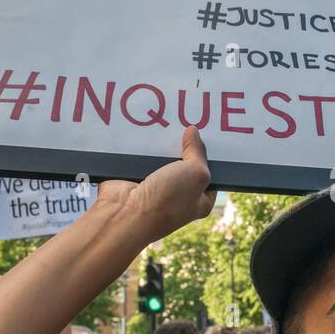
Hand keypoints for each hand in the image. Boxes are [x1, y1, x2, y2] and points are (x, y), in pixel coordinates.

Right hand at [97, 127, 215, 242]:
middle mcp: (179, 195)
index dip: (210, 154)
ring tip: (166, 119)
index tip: (210, 132)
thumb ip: (198, 152)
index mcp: (200, 200)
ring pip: (163, 157)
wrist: (123, 214)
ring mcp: (156, 187)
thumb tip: (193, 132)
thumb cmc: (165, 201)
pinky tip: (146, 128)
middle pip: (186, 162)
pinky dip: (143, 145)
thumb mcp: (195, 174)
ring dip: (163, 143)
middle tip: (186, 120)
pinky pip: (143, 156)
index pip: (210, 173)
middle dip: (185, 144)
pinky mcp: (136, 178)